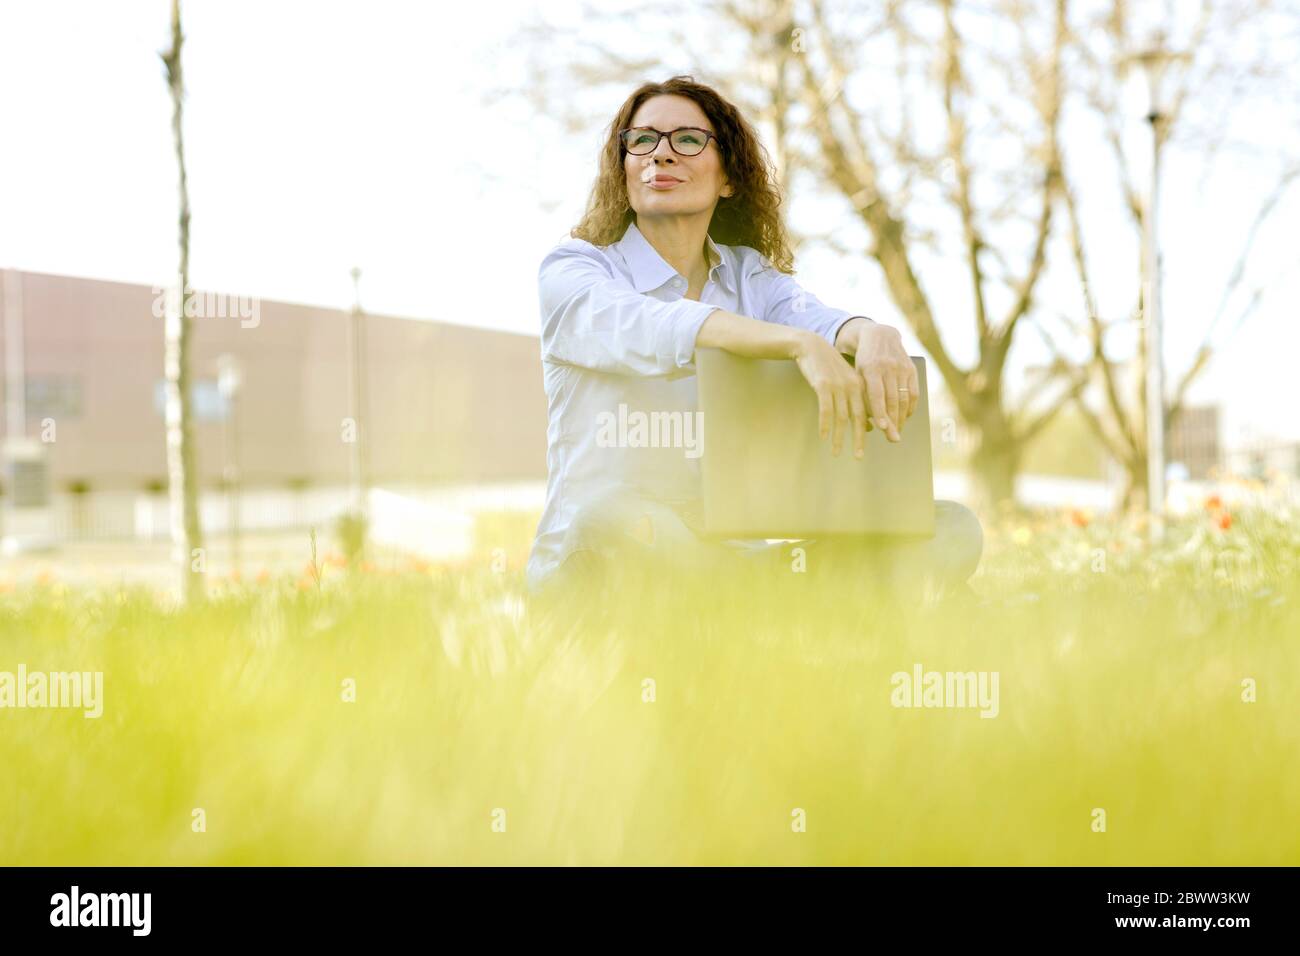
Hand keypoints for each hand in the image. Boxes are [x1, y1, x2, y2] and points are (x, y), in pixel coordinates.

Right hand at [791, 331, 867, 457]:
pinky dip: (825, 424)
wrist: (811, 347)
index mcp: (861, 386)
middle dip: (858, 439)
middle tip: (858, 456)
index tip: (873, 444)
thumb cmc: (829, 368)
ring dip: (838, 436)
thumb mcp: (847, 382)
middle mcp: (853, 386)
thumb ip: (858, 402)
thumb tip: (868, 427)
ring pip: (841, 416)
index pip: (870, 412)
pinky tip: (823, 437)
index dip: (873, 431)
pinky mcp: (823, 385)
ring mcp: (838, 386)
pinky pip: (825, 409)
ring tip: (835, 452)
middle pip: (858, 417)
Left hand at [840, 321, 916, 442]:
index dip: (880, 412)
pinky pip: (914, 393)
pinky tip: (906, 417)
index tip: (882, 427)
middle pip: (892, 400)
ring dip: (902, 418)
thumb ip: (861, 393)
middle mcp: (887, 367)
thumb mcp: (856, 372)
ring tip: (897, 431)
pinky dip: (911, 407)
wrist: (879, 335)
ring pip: (904, 398)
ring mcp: (901, 368)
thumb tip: (867, 421)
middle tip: (893, 439)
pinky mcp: (911, 369)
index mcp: (870, 368)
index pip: (876, 394)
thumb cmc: (862, 360)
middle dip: (893, 422)